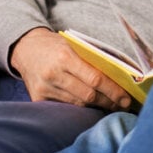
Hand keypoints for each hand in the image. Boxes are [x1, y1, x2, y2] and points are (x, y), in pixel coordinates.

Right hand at [9, 27, 130, 109]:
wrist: (25, 48)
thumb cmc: (55, 45)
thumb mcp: (74, 45)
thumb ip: (92, 59)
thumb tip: (119, 76)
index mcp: (65, 57)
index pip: (95, 79)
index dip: (113, 91)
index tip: (127, 99)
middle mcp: (53, 75)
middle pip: (88, 95)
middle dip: (109, 102)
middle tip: (123, 105)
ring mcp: (44, 89)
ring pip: (77, 104)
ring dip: (96, 107)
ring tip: (111, 105)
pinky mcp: (38, 99)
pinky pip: (64, 107)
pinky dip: (79, 107)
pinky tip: (91, 107)